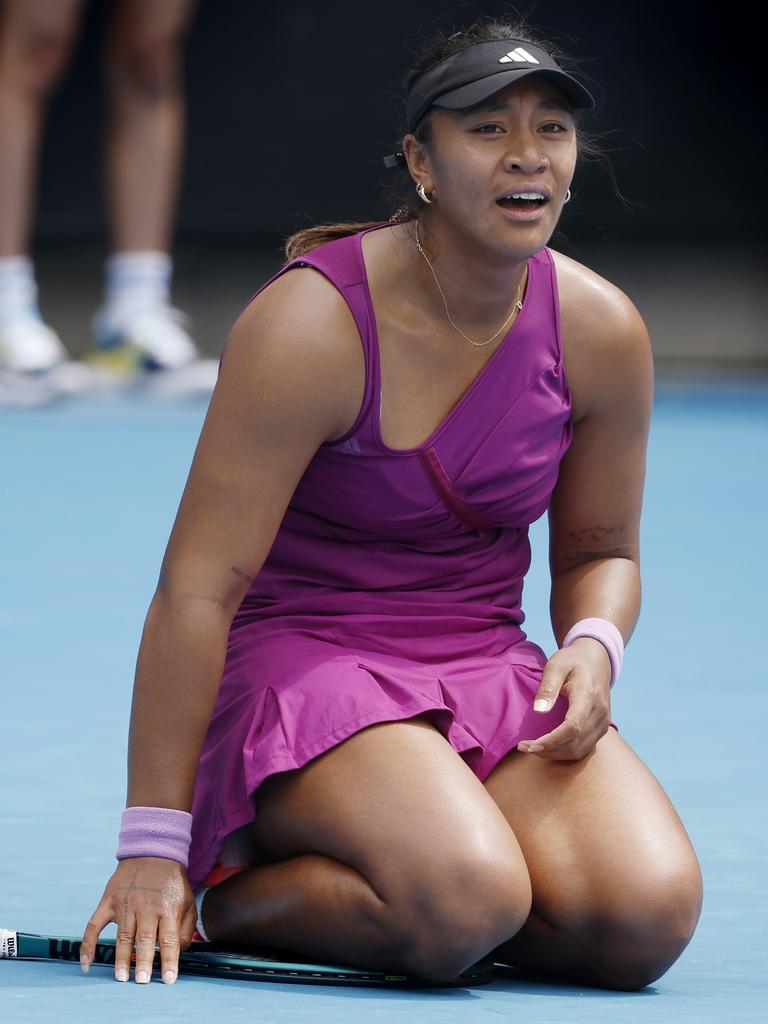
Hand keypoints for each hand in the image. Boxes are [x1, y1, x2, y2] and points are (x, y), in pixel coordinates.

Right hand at [81, 857, 196, 983]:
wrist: (153, 851)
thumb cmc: (172, 883)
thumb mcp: (188, 900)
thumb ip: (186, 927)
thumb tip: (181, 951)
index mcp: (168, 908)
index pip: (169, 940)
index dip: (169, 961)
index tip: (168, 980)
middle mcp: (146, 906)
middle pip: (144, 939)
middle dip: (143, 962)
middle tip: (141, 982)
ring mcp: (125, 903)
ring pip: (123, 936)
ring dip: (121, 958)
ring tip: (121, 978)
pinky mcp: (109, 901)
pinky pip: (94, 925)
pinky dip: (88, 943)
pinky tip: (87, 962)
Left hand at [517, 637, 611, 760]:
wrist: (596, 660)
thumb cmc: (573, 660)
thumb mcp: (556, 665)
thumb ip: (548, 687)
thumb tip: (539, 711)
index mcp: (588, 696)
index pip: (573, 727)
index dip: (551, 740)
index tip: (530, 745)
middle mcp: (600, 713)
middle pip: (575, 743)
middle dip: (547, 750)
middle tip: (523, 747)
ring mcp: (603, 723)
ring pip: (579, 751)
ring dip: (554, 754)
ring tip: (532, 748)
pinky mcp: (601, 729)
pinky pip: (583, 748)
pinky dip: (564, 752)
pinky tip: (548, 747)